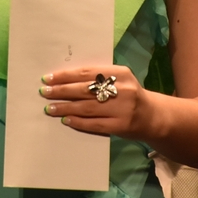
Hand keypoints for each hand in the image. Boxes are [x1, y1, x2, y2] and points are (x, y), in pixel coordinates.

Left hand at [38, 64, 152, 139]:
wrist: (152, 116)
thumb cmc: (129, 95)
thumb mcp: (119, 81)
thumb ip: (99, 78)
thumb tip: (65, 80)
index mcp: (120, 73)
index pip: (87, 72)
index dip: (66, 75)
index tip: (49, 78)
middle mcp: (122, 89)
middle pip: (85, 89)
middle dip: (61, 91)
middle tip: (44, 92)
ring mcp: (122, 108)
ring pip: (87, 107)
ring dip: (65, 108)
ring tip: (50, 108)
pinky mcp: (120, 125)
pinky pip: (94, 123)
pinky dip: (78, 121)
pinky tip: (66, 120)